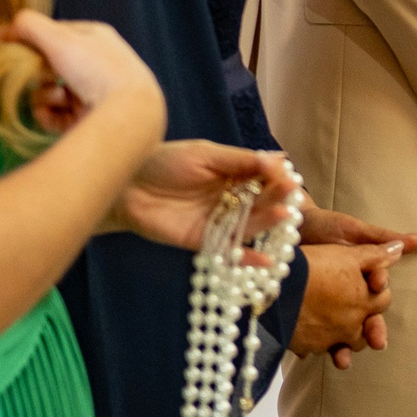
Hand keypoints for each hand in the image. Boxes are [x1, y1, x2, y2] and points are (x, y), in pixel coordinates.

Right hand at [2, 10, 162, 135]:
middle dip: (38, 73)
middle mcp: (96, 64)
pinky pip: (55, 116)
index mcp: (94, 38)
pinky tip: (52, 116)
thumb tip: (2, 30)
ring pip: (49, 92)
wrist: (128, 114)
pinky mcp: (87, 121)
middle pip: (49, 66)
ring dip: (45, 95)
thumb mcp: (59, 39)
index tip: (7, 45)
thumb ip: (29, 27)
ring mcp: (92, 94)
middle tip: (39, 76)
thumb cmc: (96, 69)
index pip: (54, 33)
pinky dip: (49, 116)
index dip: (30, 39)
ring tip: (59, 98)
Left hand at [114, 138, 299, 251]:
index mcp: (232, 175)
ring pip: (249, 225)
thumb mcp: (205, 155)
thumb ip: (240, 161)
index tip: (290, 177)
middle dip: (276, 198)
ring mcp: (217, 222)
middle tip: (291, 195)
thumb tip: (280, 158)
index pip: (263, 178)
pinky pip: (228, 252)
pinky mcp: (201, 242)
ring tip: (283, 215)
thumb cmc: (165, 161)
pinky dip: (246, 259)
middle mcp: (229, 200)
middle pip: (260, 202)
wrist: (126, 184)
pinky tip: (265, 261)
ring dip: (268, 222)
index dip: (278, 179)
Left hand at [292, 203, 416, 365]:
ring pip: (342, 335)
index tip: (377, 283)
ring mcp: (328, 308)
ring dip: (344, 349)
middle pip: (365, 320)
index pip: (378, 290)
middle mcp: (349, 296)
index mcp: (364, 278)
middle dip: (373, 331)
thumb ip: (383, 239)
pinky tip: (307, 354)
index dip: (379, 290)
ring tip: (342, 359)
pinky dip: (310, 347)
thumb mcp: (354, 230)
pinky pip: (310, 337)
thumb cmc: (326, 226)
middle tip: (378, 342)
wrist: (289, 229)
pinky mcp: (306, 316)